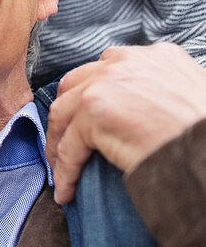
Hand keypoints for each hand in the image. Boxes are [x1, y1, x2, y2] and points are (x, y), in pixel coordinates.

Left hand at [45, 43, 205, 203]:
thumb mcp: (188, 95)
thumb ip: (158, 90)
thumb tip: (135, 109)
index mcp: (152, 56)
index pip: (106, 70)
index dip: (91, 95)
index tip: (85, 119)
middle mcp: (125, 62)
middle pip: (76, 85)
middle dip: (67, 116)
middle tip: (64, 142)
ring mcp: (106, 84)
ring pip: (64, 115)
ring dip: (59, 144)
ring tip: (61, 168)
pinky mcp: (94, 113)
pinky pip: (70, 147)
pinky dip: (65, 171)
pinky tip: (67, 190)